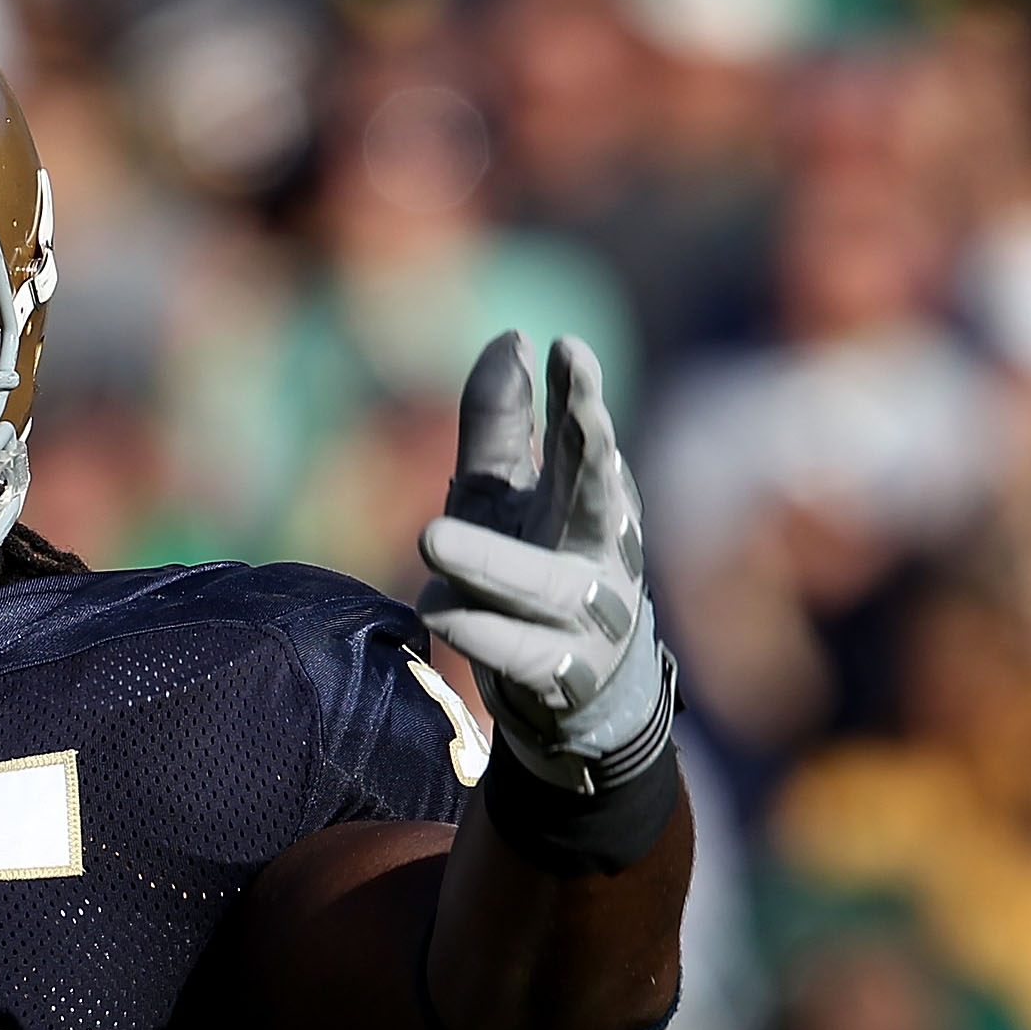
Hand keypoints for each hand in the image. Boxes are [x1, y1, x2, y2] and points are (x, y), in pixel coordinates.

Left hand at [418, 331, 673, 795]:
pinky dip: (479, 631)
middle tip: (585, 417)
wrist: (582, 694)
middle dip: (592, 453)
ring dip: (490, 561)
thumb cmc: (534, 566)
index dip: (580, 395)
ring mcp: (585, 617)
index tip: (568, 347)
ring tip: (431, 537)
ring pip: (543, 585)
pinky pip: (519, 653)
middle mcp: (599, 552)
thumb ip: (503, 421)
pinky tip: (437, 610)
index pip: (584, 440)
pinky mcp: (560, 675)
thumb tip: (513, 336)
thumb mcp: (508, 493)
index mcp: (589, 499)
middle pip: (598, 499)